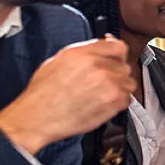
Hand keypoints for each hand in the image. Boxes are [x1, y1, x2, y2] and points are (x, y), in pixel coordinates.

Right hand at [0, 38, 133, 153]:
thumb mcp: (57, 61)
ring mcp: (108, 82)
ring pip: (128, 81)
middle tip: (103, 83)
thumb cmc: (42, 95)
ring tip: (101, 95)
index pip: (117, 46)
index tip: (116, 60)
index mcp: (82, 53)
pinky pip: (128, 98)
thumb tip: (100, 48)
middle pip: (124, 64)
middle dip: (116, 74)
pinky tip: (102, 104)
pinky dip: (119, 103)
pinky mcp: (113, 100)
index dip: (117, 55)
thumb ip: (83, 53)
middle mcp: (97, 64)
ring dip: (119, 88)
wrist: (37, 118)